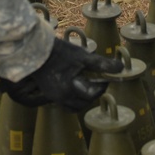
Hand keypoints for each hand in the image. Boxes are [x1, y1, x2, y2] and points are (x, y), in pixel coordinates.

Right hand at [0, 37, 123, 112]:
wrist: (33, 48)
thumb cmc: (59, 51)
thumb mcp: (82, 55)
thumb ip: (102, 63)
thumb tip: (120, 68)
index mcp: (70, 89)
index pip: (92, 94)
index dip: (102, 86)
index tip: (106, 77)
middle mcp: (61, 97)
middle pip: (83, 103)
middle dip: (93, 94)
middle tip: (98, 82)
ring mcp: (53, 96)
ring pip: (73, 106)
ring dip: (82, 99)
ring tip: (86, 85)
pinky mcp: (48, 92)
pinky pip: (64, 102)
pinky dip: (72, 97)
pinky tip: (74, 84)